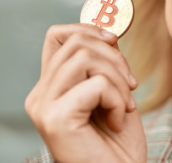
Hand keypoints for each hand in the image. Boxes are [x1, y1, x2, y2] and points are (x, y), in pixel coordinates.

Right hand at [25, 24, 146, 162]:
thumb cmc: (118, 142)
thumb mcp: (114, 92)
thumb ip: (105, 63)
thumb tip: (110, 31)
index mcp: (51, 86)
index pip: (58, 35)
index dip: (89, 29)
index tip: (115, 42)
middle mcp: (40, 95)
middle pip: (77, 43)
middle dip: (116, 58)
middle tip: (131, 87)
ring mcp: (43, 107)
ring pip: (85, 58)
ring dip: (118, 80)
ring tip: (125, 106)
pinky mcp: (55, 119)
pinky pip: (96, 84)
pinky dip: (117, 100)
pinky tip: (117, 121)